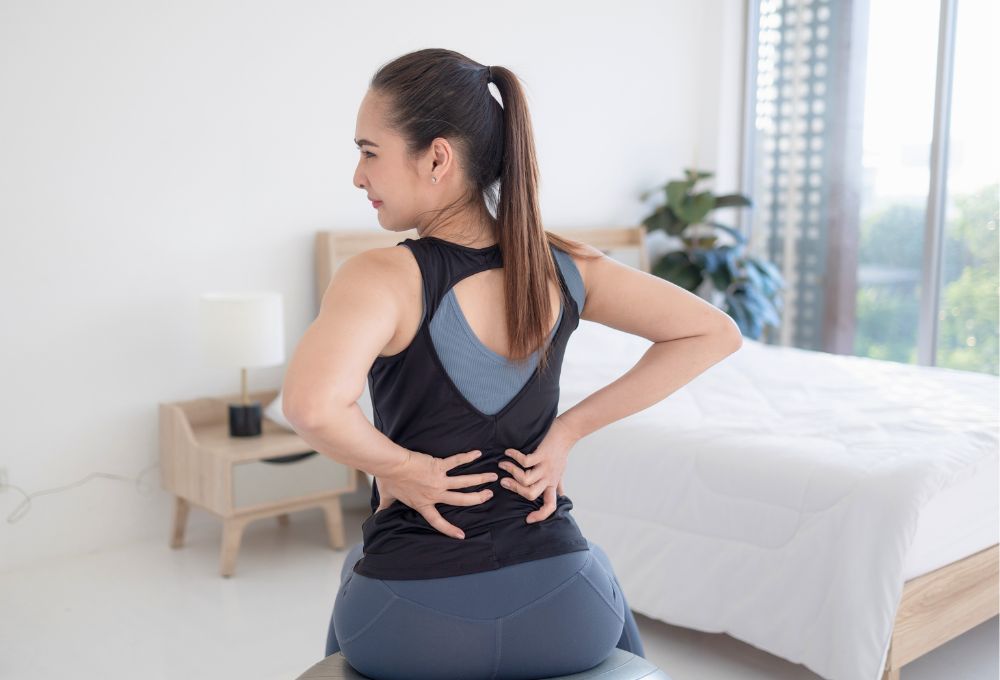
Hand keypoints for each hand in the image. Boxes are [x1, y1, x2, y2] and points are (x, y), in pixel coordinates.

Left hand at [375, 449, 498, 539]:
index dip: (449, 530)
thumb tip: (376, 516)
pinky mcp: (438, 466)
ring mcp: (439, 480)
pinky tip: (478, 454)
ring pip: (464, 482)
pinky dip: (468, 457)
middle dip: (477, 499)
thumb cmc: (389, 480)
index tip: (461, 535)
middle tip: (489, 495)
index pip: (438, 521)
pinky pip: (457, 461)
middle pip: (461, 500)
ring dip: (480, 479)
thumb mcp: (387, 498)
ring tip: (492, 477)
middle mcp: (435, 494)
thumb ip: (385, 508)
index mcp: (423, 504)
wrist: (391, 466)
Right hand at [498, 417, 577, 523]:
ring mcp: (545, 467)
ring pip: (526, 479)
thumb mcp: (561, 472)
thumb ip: (558, 485)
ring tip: (503, 465)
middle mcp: (549, 478)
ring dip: (512, 472)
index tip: (528, 519)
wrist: (567, 433)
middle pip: (531, 494)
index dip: (540, 516)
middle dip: (515, 489)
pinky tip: (508, 452)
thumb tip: (562, 496)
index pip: (550, 506)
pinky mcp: (542, 454)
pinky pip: (525, 461)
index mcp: (552, 484)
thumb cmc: (561, 453)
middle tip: (504, 482)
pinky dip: (514, 457)